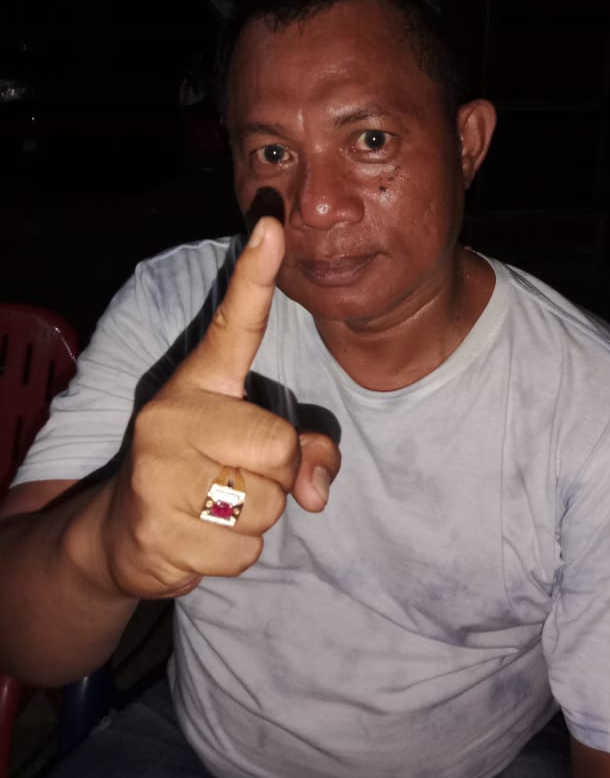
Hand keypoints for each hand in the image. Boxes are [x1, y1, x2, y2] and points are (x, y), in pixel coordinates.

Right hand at [100, 217, 340, 599]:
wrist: (124, 533)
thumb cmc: (205, 473)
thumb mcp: (257, 450)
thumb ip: (306, 453)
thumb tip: (317, 492)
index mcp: (201, 384)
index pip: (234, 325)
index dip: (256, 276)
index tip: (271, 223)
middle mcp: (174, 414)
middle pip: (280, 447)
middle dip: (279, 475)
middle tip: (237, 474)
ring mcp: (158, 470)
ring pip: (267, 505)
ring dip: (256, 519)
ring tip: (211, 505)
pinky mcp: (155, 525)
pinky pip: (244, 551)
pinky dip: (233, 554)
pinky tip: (196, 536)